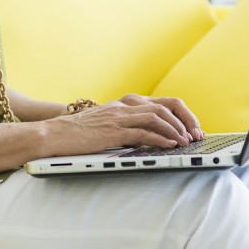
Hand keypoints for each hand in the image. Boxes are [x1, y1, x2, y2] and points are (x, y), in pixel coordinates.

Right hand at [43, 93, 203, 156]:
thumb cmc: (76, 135)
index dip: (180, 114)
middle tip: (196, 134)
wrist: (52, 134)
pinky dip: (161, 138)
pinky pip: (143, 132)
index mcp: (123, 104)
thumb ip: (123, 127)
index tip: (191, 128)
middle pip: (164, 106)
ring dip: (176, 130)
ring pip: (157, 117)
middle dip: (185, 120)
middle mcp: (123, 106)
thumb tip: (147, 139)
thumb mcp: (104, 125)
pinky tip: (170, 145)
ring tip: (187, 141)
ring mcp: (118, 117)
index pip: (160, 103)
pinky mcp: (113, 131)